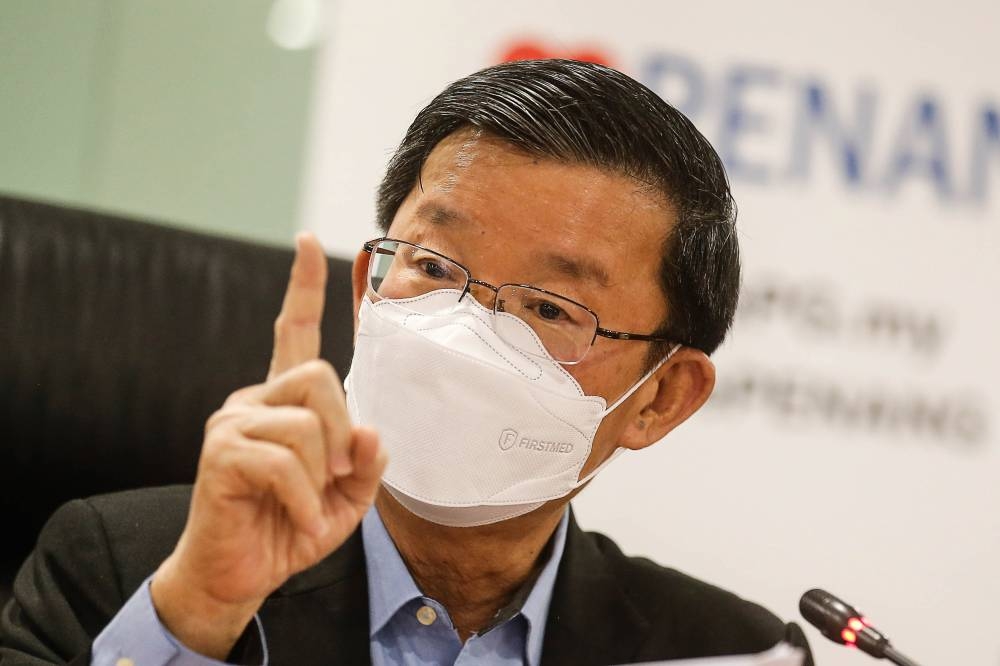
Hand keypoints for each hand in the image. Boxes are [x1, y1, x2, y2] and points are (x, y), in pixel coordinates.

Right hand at [150, 233, 385, 656]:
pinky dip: (306, 501)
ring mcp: (233, 422)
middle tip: (335, 477)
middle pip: (320, 376)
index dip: (303, 286)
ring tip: (307, 503)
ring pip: (307, 422)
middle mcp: (253, 400)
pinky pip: (287, 463)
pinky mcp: (222, 453)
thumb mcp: (349, 497)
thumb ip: (367, 461)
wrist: (239, 576)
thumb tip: (369, 429)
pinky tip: (297, 521)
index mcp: (284, 401)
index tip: (307, 241)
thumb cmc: (291, 527)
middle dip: (341, 431)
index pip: (294, 331)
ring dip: (323, 474)